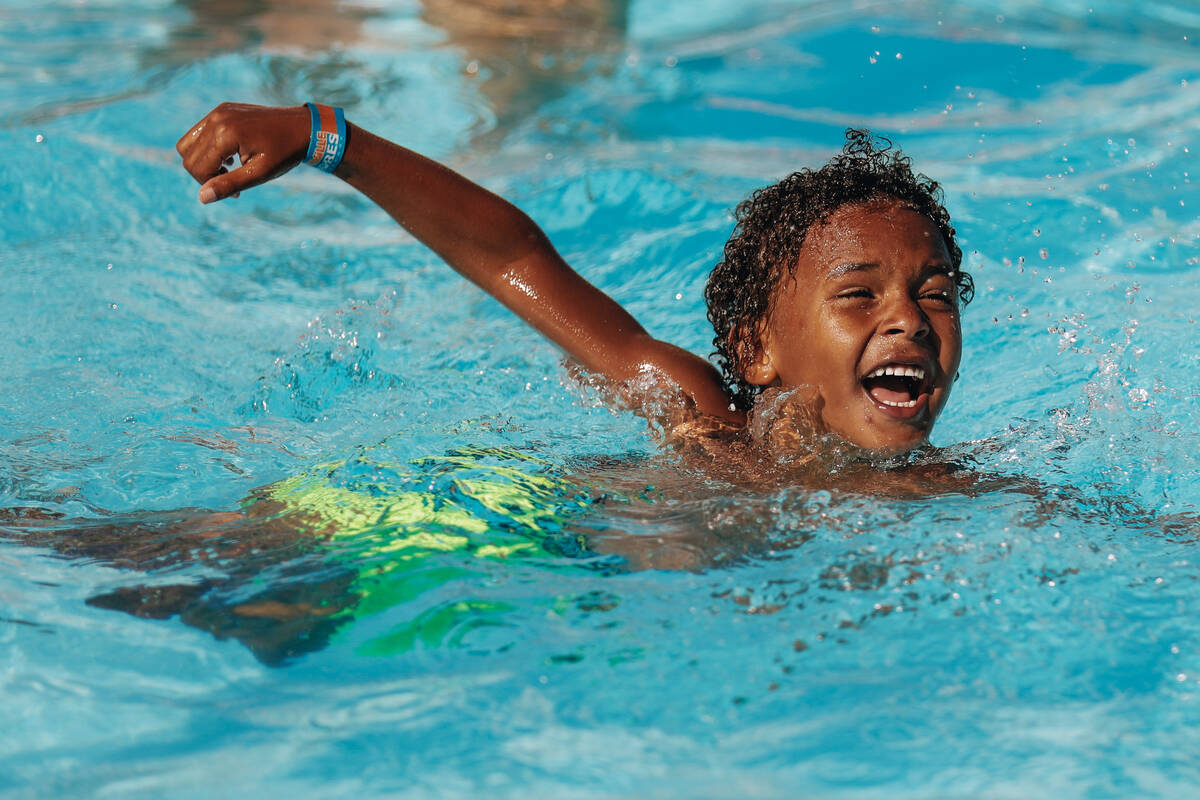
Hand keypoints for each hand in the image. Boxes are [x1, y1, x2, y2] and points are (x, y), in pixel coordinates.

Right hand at [176, 102, 310, 203]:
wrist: (303, 128)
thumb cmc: (284, 153)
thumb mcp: (259, 173)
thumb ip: (229, 185)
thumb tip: (202, 198)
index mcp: (225, 133)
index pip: (197, 166)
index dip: (210, 184)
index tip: (236, 192)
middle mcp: (217, 118)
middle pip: (188, 155)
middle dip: (205, 174)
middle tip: (232, 181)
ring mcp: (219, 111)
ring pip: (189, 143)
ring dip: (203, 161)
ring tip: (230, 169)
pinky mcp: (223, 110)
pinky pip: (201, 132)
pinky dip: (208, 148)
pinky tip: (231, 156)